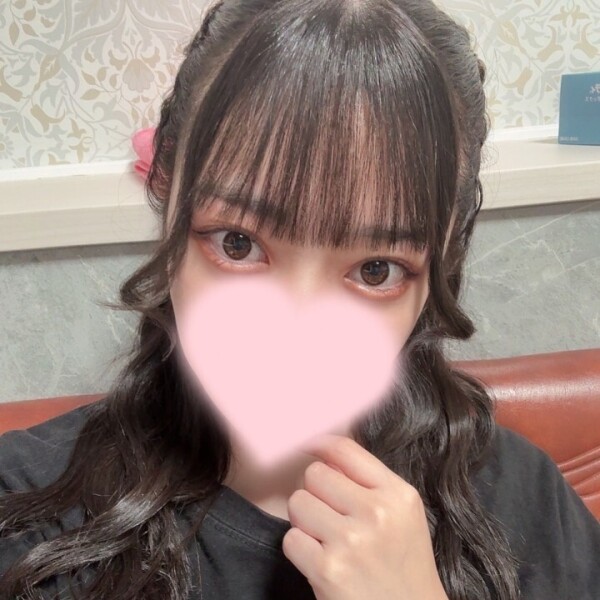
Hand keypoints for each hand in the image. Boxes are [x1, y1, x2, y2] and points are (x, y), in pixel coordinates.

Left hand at [281, 434, 448, 599]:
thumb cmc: (402, 565)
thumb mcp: (402, 515)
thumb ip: (368, 481)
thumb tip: (323, 452)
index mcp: (398, 495)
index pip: (345, 449)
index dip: (318, 442)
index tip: (306, 445)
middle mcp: (377, 513)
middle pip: (314, 474)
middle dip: (315, 493)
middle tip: (329, 515)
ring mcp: (352, 541)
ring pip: (297, 503)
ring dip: (305, 521)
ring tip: (327, 539)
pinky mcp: (328, 569)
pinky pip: (290, 539)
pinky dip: (300, 550)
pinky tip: (321, 561)